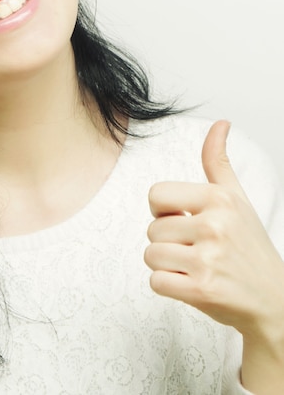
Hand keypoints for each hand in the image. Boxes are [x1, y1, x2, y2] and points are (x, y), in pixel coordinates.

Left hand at [144, 120, 283, 340]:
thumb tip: (220, 123)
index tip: (184, 220)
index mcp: (219, 199)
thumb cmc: (248, 246)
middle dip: (168, 241)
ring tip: (196, 266)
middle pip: (152, 229)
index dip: (163, 211)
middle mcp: (215, 226)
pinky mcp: (202, 291)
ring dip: (167, 265)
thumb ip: (218, 162)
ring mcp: (208, 260)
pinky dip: (168, 286)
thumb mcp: (236, 199)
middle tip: (198, 250)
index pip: (155, 195)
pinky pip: (156, 282)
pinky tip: (193, 284)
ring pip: (151, 255)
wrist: (275, 300)